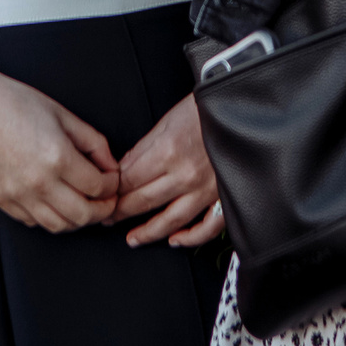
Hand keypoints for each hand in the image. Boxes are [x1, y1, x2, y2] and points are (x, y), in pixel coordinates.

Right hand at [0, 72, 118, 232]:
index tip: (111, 179)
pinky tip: (54, 201)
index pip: (98, 187)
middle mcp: (38, 181)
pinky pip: (34, 221)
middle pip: (83, 215)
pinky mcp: (1, 200)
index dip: (111, 185)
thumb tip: (111, 166)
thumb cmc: (17, 103)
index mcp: (58, 157)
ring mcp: (17, 195)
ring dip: (77, 219)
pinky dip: (49, 216)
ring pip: (58, 225)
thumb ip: (94, 142)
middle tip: (106, 200)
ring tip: (82, 204)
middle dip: (102, 209)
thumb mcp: (64, 115)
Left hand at [110, 93, 221, 247]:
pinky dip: (191, 238)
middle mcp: (186, 174)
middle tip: (107, 218)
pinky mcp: (224, 196)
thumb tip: (121, 171)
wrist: (240, 106)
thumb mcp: (166, 120)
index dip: (112, 191)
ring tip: (133, 238)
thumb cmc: (204, 108)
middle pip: (144, 201)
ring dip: (148, 233)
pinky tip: (175, 240)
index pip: (129, 180)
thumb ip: (142, 149)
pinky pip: (206, 227)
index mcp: (168, 151)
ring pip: (171, 220)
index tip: (104, 196)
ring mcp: (206, 189)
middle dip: (121, 212)